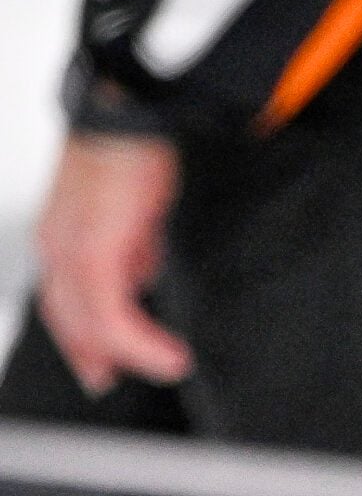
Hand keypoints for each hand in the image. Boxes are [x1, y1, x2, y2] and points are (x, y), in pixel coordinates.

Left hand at [33, 130, 191, 394]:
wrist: (128, 112)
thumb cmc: (131, 151)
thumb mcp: (130, 209)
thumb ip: (131, 244)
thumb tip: (140, 271)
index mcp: (63, 234)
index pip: (63, 300)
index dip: (80, 339)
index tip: (100, 368)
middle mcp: (58, 245)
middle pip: (67, 319)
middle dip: (93, 355)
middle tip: (112, 383)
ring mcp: (72, 250)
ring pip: (88, 323)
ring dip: (128, 354)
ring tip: (169, 367)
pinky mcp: (96, 251)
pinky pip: (111, 313)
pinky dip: (138, 341)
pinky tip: (168, 355)